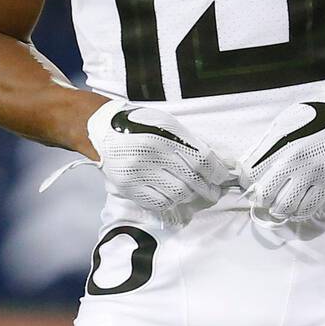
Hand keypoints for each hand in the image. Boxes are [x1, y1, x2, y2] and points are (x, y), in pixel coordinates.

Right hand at [87, 100, 232, 214]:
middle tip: (214, 192)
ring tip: (193, 193)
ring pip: (178, 193)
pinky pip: (158, 202)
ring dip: (190, 195)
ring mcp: (139, 171)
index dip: (216, 171)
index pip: (201, 158)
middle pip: (192, 179)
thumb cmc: (139, 124)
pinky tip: (173, 196)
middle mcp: (153, 152)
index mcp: (166, 132)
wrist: (102, 129)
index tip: (221, 177)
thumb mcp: (167, 123)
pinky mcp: (128, 186)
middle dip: (208, 188)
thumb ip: (191, 141)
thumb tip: (219, 161)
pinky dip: (171, 201)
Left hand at [240, 82, 324, 224]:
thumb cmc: (314, 115)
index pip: (251, 173)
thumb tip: (250, 165)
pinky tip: (294, 209)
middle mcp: (295, 159)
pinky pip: (308, 208)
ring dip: (278, 208)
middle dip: (261, 198)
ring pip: (286, 206)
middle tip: (264, 195)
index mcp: (280, 142)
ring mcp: (313, 172)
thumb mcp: (283, 122)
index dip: (247, 182)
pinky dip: (297, 213)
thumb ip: (266, 144)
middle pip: (266, 193)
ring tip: (278, 203)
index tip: (249, 183)